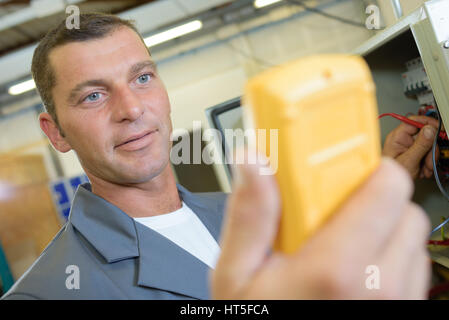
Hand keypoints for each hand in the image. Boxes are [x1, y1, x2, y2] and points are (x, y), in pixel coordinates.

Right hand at [211, 157, 430, 298]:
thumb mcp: (236, 276)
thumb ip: (249, 215)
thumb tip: (254, 164)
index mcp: (337, 270)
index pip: (384, 187)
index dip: (364, 166)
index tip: (340, 165)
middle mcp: (379, 287)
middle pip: (402, 207)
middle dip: (370, 199)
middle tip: (330, 210)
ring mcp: (396, 302)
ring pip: (410, 236)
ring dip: (380, 228)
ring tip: (339, 244)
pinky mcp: (403, 310)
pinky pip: (411, 267)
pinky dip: (388, 257)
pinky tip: (352, 269)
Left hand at [382, 115, 438, 178]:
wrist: (389, 189)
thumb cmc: (392, 174)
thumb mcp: (408, 160)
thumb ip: (420, 145)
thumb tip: (429, 129)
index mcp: (397, 137)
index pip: (413, 121)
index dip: (427, 123)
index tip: (438, 129)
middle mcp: (402, 140)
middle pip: (425, 135)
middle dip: (431, 149)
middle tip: (430, 161)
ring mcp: (408, 147)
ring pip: (428, 145)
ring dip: (430, 158)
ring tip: (425, 169)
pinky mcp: (413, 154)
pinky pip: (426, 153)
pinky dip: (428, 163)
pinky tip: (424, 170)